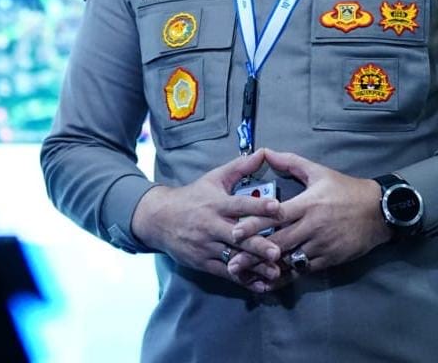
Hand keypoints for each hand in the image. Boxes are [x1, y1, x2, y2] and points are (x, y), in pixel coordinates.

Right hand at [131, 149, 282, 290]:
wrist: (159, 219)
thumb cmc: (193, 197)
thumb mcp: (213, 179)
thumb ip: (240, 167)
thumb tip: (264, 152)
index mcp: (216, 204)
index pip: (239, 204)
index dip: (258, 206)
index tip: (276, 207)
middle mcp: (211, 226)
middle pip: (238, 236)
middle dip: (258, 245)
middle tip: (278, 251)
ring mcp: (207, 246)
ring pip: (234, 257)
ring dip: (255, 267)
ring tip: (275, 274)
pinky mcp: (203, 262)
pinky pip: (225, 273)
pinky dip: (243, 280)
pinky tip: (260, 286)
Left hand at [227, 149, 390, 286]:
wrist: (379, 211)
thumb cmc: (345, 190)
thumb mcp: (319, 172)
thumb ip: (291, 162)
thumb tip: (265, 152)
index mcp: (307, 204)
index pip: (276, 216)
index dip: (254, 224)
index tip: (234, 232)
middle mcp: (312, 227)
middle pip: (278, 242)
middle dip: (253, 254)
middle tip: (231, 263)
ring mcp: (321, 245)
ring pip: (290, 260)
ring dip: (267, 268)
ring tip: (246, 277)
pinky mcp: (329, 259)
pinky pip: (305, 270)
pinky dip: (287, 275)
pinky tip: (271, 281)